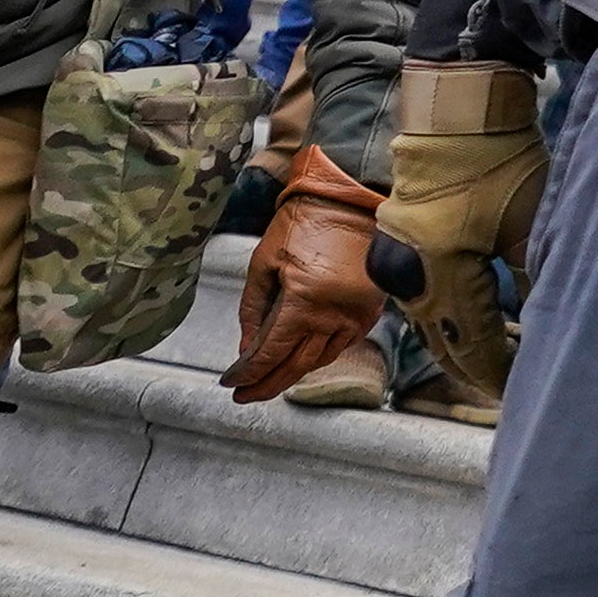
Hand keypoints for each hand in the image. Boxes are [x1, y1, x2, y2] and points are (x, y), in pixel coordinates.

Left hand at [224, 143, 391, 403]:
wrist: (348, 201)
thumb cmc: (301, 224)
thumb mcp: (264, 264)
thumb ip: (252, 310)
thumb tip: (247, 349)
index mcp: (303, 302)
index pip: (269, 353)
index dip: (246, 373)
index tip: (229, 383)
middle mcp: (333, 317)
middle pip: (294, 367)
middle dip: (266, 385)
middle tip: (244, 395)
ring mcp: (355, 317)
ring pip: (319, 362)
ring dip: (291, 375)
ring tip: (268, 381)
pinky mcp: (368, 313)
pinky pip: (340, 346)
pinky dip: (317, 357)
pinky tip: (299, 359)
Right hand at [377, 59, 547, 418]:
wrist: (457, 110)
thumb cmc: (501, 160)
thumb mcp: (532, 222)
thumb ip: (537, 281)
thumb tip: (550, 330)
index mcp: (439, 268)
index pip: (471, 341)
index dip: (496, 373)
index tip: (518, 393)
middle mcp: (407, 273)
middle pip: (442, 344)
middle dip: (474, 370)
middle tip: (507, 392)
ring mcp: (393, 260)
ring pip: (428, 324)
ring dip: (459, 345)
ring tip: (496, 364)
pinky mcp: (393, 246)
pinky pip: (420, 298)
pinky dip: (446, 317)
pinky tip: (471, 325)